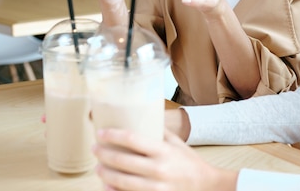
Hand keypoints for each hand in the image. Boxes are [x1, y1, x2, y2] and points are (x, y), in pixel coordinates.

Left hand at [94, 128, 237, 190]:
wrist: (205, 185)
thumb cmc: (189, 162)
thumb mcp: (178, 143)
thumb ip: (161, 132)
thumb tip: (144, 115)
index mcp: (163, 151)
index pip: (132, 139)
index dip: (113, 135)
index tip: (101, 132)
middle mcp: (158, 169)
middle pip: (122, 161)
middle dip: (104, 154)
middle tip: (95, 149)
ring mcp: (155, 187)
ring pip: (121, 181)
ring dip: (105, 174)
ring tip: (98, 168)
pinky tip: (107, 186)